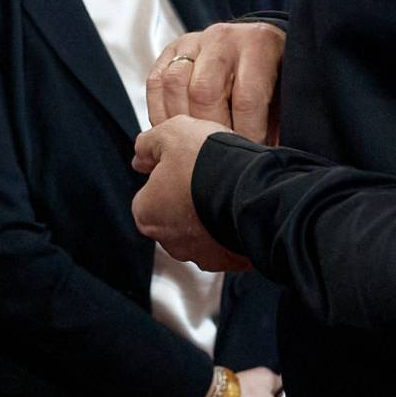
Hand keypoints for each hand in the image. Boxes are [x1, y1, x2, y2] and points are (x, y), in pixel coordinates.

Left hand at [132, 116, 248, 270]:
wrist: (254, 189)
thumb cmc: (210, 164)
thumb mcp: (172, 134)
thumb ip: (148, 145)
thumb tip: (141, 154)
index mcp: (147, 214)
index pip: (149, 195)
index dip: (167, 176)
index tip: (183, 166)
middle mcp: (170, 242)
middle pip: (174, 217)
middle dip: (188, 199)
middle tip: (207, 177)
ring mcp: (201, 255)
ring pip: (202, 232)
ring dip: (211, 216)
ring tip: (228, 190)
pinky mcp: (230, 262)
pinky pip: (228, 244)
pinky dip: (233, 229)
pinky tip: (241, 208)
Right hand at [147, 21, 282, 141]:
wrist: (258, 42)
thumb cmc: (274, 77)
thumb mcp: (285, 93)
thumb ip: (275, 121)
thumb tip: (262, 156)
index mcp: (258, 45)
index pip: (247, 97)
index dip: (246, 133)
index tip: (247, 153)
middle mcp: (222, 38)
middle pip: (204, 91)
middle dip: (208, 130)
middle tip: (215, 153)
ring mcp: (193, 42)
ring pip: (173, 84)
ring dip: (179, 123)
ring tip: (190, 146)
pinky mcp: (170, 50)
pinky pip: (155, 83)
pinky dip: (158, 112)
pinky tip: (171, 131)